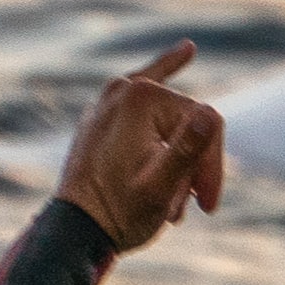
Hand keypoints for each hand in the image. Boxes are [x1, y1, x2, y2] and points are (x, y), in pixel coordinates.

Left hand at [51, 42, 223, 251]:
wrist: (72, 233)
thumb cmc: (119, 213)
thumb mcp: (161, 187)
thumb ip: (187, 149)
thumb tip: (210, 113)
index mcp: (142, 99)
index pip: (205, 123)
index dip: (211, 167)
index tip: (207, 206)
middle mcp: (123, 90)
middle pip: (187, 122)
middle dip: (193, 166)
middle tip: (191, 208)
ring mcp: (109, 100)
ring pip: (169, 122)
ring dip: (178, 159)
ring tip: (173, 200)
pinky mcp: (103, 114)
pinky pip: (142, 93)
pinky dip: (165, 77)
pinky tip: (188, 51)